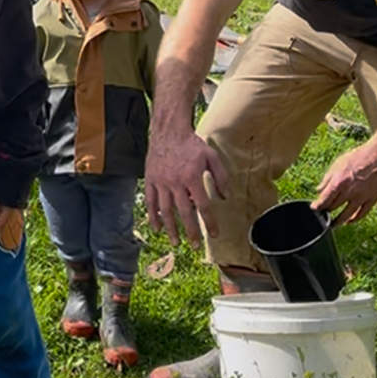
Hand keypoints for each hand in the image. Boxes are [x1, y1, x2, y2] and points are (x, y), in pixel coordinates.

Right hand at [143, 129, 224, 247]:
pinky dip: (153, 216)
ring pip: (166, 211)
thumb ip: (221, 177)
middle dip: (191, 231)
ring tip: (176, 242)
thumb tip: (226, 197)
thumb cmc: (192, 144)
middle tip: (195, 245)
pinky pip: (151, 202)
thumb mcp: (212, 157)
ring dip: (171, 228)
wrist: (169, 131)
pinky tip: (157, 228)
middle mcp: (176, 183)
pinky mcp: (151, 180)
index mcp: (192, 178)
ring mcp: (161, 182)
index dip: (209, 222)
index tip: (214, 234)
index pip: (203, 206)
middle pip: (184, 213)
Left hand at [312, 143, 376, 224]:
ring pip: (347, 214)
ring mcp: (361, 197)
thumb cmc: (359, 156)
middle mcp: (349, 191)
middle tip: (323, 214)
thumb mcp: (338, 163)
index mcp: (339, 182)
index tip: (314, 209)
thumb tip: (318, 190)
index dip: (317, 206)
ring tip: (333, 224)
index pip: (324, 199)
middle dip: (326, 211)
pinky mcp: (372, 199)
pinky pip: (362, 213)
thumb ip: (327, 178)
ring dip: (338, 221)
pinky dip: (354, 219)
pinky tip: (349, 221)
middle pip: (334, 207)